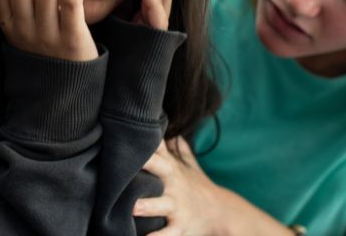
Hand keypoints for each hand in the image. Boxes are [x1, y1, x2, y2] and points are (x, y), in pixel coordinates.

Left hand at [134, 137, 292, 235]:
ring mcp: (177, 206)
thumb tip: (163, 120)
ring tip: (133, 207)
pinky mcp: (180, 227)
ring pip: (160, 205)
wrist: (221, 212)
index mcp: (171, 167)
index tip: (129, 128)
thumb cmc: (196, 185)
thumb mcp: (188, 163)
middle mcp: (173, 184)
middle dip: (145, 163)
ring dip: (147, 206)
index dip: (145, 138)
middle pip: (160, 169)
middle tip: (125, 160)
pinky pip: (168, 234)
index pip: (158, 148)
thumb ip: (173, 145)